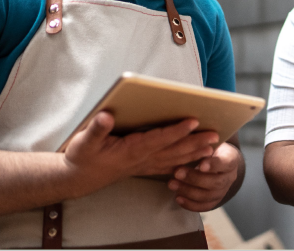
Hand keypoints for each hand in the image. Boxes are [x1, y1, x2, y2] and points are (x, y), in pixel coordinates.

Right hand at [63, 112, 218, 194]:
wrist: (79, 178)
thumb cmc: (83, 156)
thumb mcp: (84, 141)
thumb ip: (96, 129)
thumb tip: (106, 116)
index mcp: (131, 150)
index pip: (159, 138)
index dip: (177, 130)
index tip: (193, 121)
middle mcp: (142, 159)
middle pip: (174, 150)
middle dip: (195, 142)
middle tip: (215, 135)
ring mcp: (145, 165)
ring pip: (175, 160)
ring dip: (194, 153)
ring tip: (213, 147)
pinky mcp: (145, 168)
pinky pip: (169, 166)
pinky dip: (185, 163)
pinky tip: (196, 160)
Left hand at [168, 142, 240, 211]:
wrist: (221, 160)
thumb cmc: (212, 147)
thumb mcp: (212, 141)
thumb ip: (204, 141)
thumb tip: (188, 132)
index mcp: (231, 159)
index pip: (225, 163)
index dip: (213, 165)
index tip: (200, 164)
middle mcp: (230, 177)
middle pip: (215, 182)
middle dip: (194, 178)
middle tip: (177, 172)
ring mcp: (223, 191)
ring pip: (208, 195)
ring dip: (188, 191)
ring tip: (172, 184)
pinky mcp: (215, 200)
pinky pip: (204, 206)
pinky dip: (190, 204)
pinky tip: (178, 197)